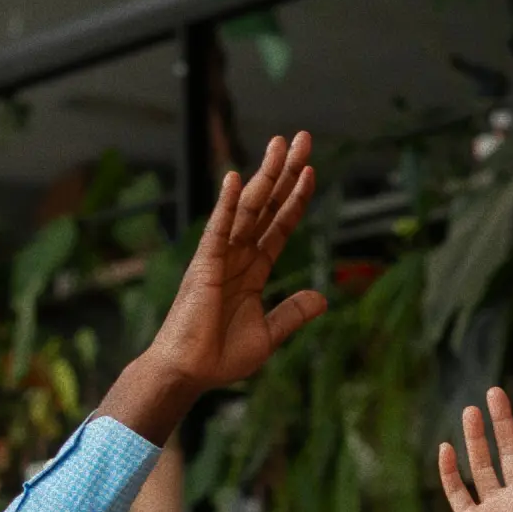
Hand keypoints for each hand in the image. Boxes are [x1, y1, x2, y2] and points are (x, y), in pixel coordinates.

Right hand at [142, 132, 327, 395]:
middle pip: (267, 206)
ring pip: (248, 209)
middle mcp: (237, 256)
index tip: (311, 171)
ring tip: (281, 145)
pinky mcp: (205, 267)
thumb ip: (293, 313)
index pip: (279, 226)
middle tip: (302, 138)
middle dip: (285, 173)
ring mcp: (220, 258)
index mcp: (252, 271)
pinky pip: (218, 230)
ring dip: (265, 176)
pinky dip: (228, 205)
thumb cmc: (220, 357)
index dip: (296, 199)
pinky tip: (238, 179)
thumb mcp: (269, 334)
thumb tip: (322, 298)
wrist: (190, 373)